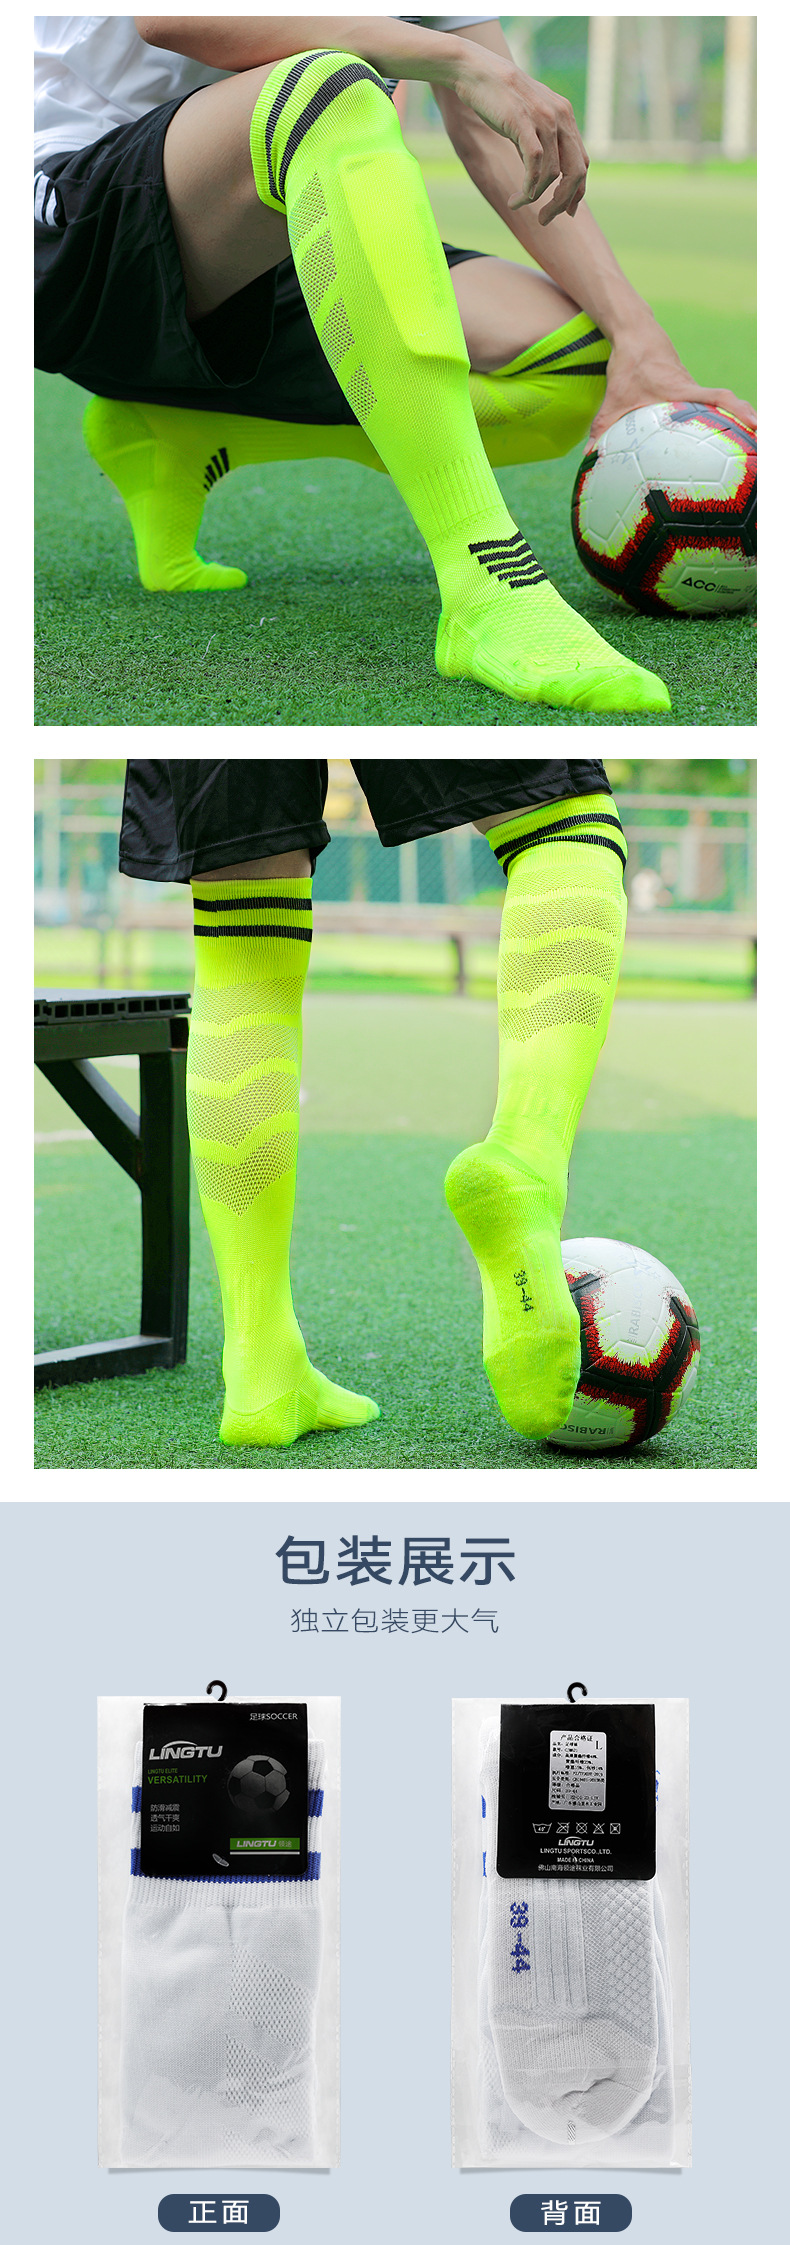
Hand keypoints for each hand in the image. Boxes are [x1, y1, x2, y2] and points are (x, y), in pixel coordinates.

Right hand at [451, 51, 587, 221]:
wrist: (477, 72)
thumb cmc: (500, 99)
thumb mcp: (529, 119)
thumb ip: (543, 141)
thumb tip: (548, 176)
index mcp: (565, 117)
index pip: (582, 162)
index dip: (578, 192)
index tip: (567, 212)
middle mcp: (561, 117)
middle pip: (575, 172)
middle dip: (563, 202)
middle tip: (546, 220)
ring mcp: (544, 119)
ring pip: (553, 174)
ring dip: (536, 198)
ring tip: (518, 204)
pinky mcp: (524, 123)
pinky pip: (534, 167)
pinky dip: (527, 190)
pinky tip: (516, 198)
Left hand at [590, 321, 756, 441]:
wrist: (633, 332)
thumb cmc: (628, 363)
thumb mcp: (614, 399)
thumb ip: (602, 428)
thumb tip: (588, 457)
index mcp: (683, 391)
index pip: (720, 399)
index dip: (739, 412)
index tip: (756, 425)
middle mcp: (693, 390)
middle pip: (727, 405)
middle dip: (746, 421)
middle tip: (760, 442)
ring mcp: (692, 387)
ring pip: (717, 405)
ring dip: (732, 420)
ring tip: (745, 443)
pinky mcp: (686, 388)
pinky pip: (703, 404)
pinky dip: (711, 417)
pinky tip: (705, 437)